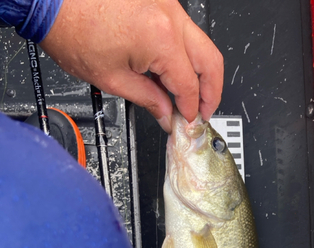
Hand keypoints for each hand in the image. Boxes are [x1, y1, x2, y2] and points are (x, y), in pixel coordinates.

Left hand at [40, 0, 223, 132]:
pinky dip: (185, 56)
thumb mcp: (112, 79)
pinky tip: (175, 74)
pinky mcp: (160, 1)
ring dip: (201, 74)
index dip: (190, 109)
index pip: (188, 84)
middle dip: (211, 93)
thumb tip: (165, 114)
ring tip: (191, 97)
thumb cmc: (73, 30)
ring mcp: (167, 5)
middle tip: (204, 112)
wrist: (53, 0)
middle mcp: (170, 16)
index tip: (187, 122)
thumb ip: (148, 99)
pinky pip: (185, 32)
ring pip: (202, 44)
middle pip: (211, 61)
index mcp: (160, 38)